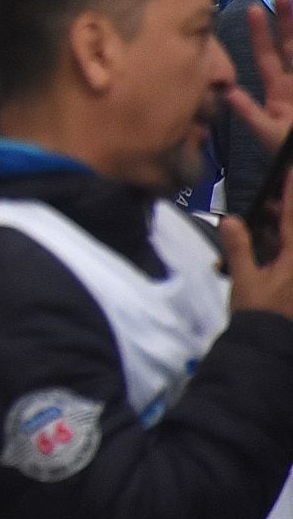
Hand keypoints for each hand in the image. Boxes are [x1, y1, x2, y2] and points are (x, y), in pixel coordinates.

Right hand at [223, 164, 292, 321]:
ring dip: (277, 228)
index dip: (291, 196)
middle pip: (291, 230)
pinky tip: (258, 240)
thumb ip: (239, 248)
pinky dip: (274, 244)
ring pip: (288, 242)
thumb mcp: (245, 280)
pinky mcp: (288, 281)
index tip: (289, 173)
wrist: (266, 345)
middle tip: (268, 200)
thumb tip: (230, 220)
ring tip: (261, 216)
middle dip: (282, 213)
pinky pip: (283, 254)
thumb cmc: (259, 313)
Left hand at [228, 0, 292, 154]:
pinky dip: (278, 74)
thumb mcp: (266, 133)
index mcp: (279, 92)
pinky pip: (285, 86)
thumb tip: (228, 92)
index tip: (253, 9)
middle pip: (291, 47)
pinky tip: (276, 61)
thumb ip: (249, 113)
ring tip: (292, 0)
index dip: (261, 34)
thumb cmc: (287, 156)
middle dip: (287, 21)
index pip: (267, 56)